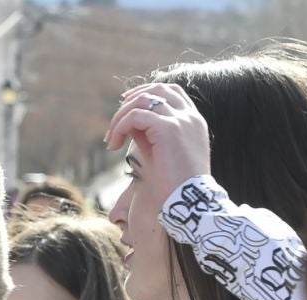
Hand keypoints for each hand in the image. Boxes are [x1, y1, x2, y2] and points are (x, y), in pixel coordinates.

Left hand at [104, 81, 212, 213]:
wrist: (189, 202)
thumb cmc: (175, 187)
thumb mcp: (160, 155)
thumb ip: (147, 135)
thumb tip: (128, 123)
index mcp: (194, 122)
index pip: (172, 92)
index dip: (148, 92)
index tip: (128, 104)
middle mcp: (189, 116)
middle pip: (158, 89)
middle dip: (132, 99)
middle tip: (115, 121)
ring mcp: (180, 120)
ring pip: (143, 101)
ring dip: (121, 116)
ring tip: (111, 139)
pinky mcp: (167, 128)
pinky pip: (135, 116)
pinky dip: (120, 126)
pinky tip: (114, 145)